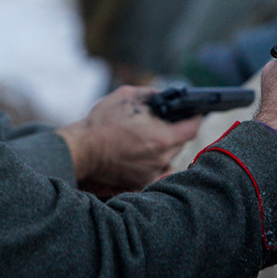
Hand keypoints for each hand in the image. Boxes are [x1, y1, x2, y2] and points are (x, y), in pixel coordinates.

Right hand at [56, 86, 200, 197]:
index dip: (195, 117)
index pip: (192, 128)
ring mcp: (151, 173)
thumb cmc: (103, 122)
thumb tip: (162, 96)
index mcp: (163, 138)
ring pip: (168, 158)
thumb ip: (150, 94)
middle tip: (165, 122)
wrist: (81, 149)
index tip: (194, 112)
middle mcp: (161, 159)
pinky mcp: (139, 183)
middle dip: (176, 131)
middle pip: (181, 143)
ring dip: (164, 148)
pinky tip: (142, 154)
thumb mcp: (127, 96)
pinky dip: (153, 162)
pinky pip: (155, 172)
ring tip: (148, 138)